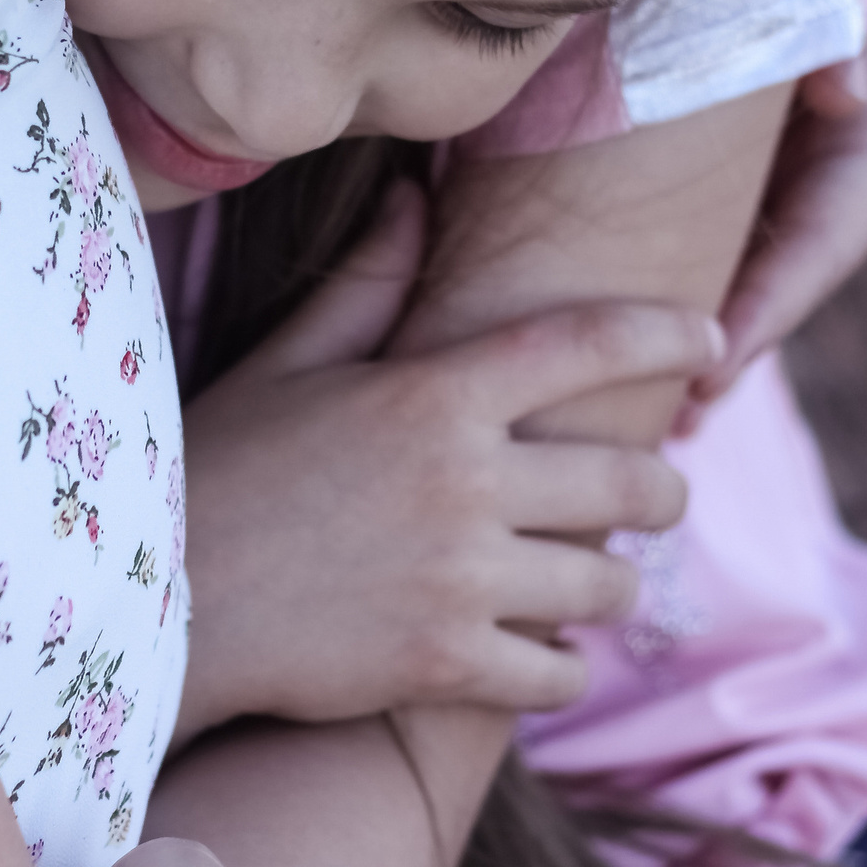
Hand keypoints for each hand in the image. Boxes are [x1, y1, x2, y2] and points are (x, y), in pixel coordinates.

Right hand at [177, 180, 715, 742]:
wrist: (155, 604)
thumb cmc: (216, 469)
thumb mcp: (287, 365)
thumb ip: (366, 284)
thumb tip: (412, 197)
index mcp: (433, 395)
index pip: (587, 344)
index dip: (666, 334)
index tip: (711, 337)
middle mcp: (466, 482)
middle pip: (631, 481)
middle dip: (661, 489)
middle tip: (653, 494)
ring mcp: (463, 579)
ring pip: (608, 582)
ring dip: (610, 581)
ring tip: (588, 576)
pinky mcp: (448, 664)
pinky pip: (561, 670)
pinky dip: (565, 664)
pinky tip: (543, 652)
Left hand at [685, 22, 866, 422]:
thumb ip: (838, 12)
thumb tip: (850, 88)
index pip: (831, 236)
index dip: (773, 308)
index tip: (711, 372)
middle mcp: (866, 148)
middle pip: (801, 270)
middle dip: (740, 343)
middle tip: (676, 414)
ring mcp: (822, 153)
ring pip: (773, 258)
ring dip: (720, 323)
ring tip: (659, 402)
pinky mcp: (777, 148)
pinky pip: (746, 226)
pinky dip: (710, 274)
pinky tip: (648, 321)